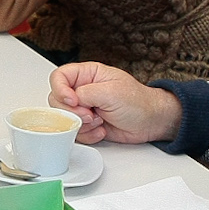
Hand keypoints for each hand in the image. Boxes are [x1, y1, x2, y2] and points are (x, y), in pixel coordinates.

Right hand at [47, 61, 181, 145]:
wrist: (151, 122)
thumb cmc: (138, 102)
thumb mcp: (111, 92)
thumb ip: (85, 93)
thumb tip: (69, 100)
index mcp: (88, 74)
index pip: (59, 76)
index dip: (60, 89)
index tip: (72, 101)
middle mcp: (83, 90)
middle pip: (57, 99)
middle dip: (72, 111)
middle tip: (89, 115)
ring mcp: (84, 108)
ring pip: (64, 118)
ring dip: (80, 125)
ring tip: (99, 122)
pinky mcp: (87, 124)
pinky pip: (74, 132)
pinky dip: (87, 135)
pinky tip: (101, 131)